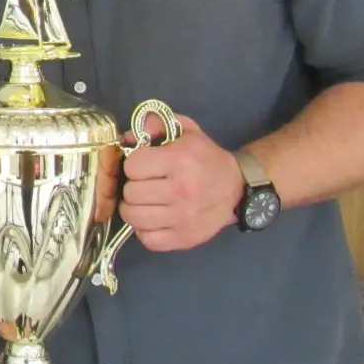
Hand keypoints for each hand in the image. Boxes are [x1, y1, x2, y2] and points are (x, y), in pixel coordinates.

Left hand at [119, 114, 242, 251]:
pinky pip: (147, 239)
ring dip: (135, 209)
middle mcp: (180, 191)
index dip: (134, 164)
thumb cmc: (205, 158)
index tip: (144, 165)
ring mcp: (182, 219)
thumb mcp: (185, 131)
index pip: (132, 166)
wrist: (236, 188)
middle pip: (131, 193)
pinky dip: (145, 230)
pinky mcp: (184, 239)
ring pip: (134, 217)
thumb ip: (154, 124)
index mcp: (179, 161)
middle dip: (134, 186)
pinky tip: (154, 219)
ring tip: (146, 202)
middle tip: (145, 184)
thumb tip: (127, 137)